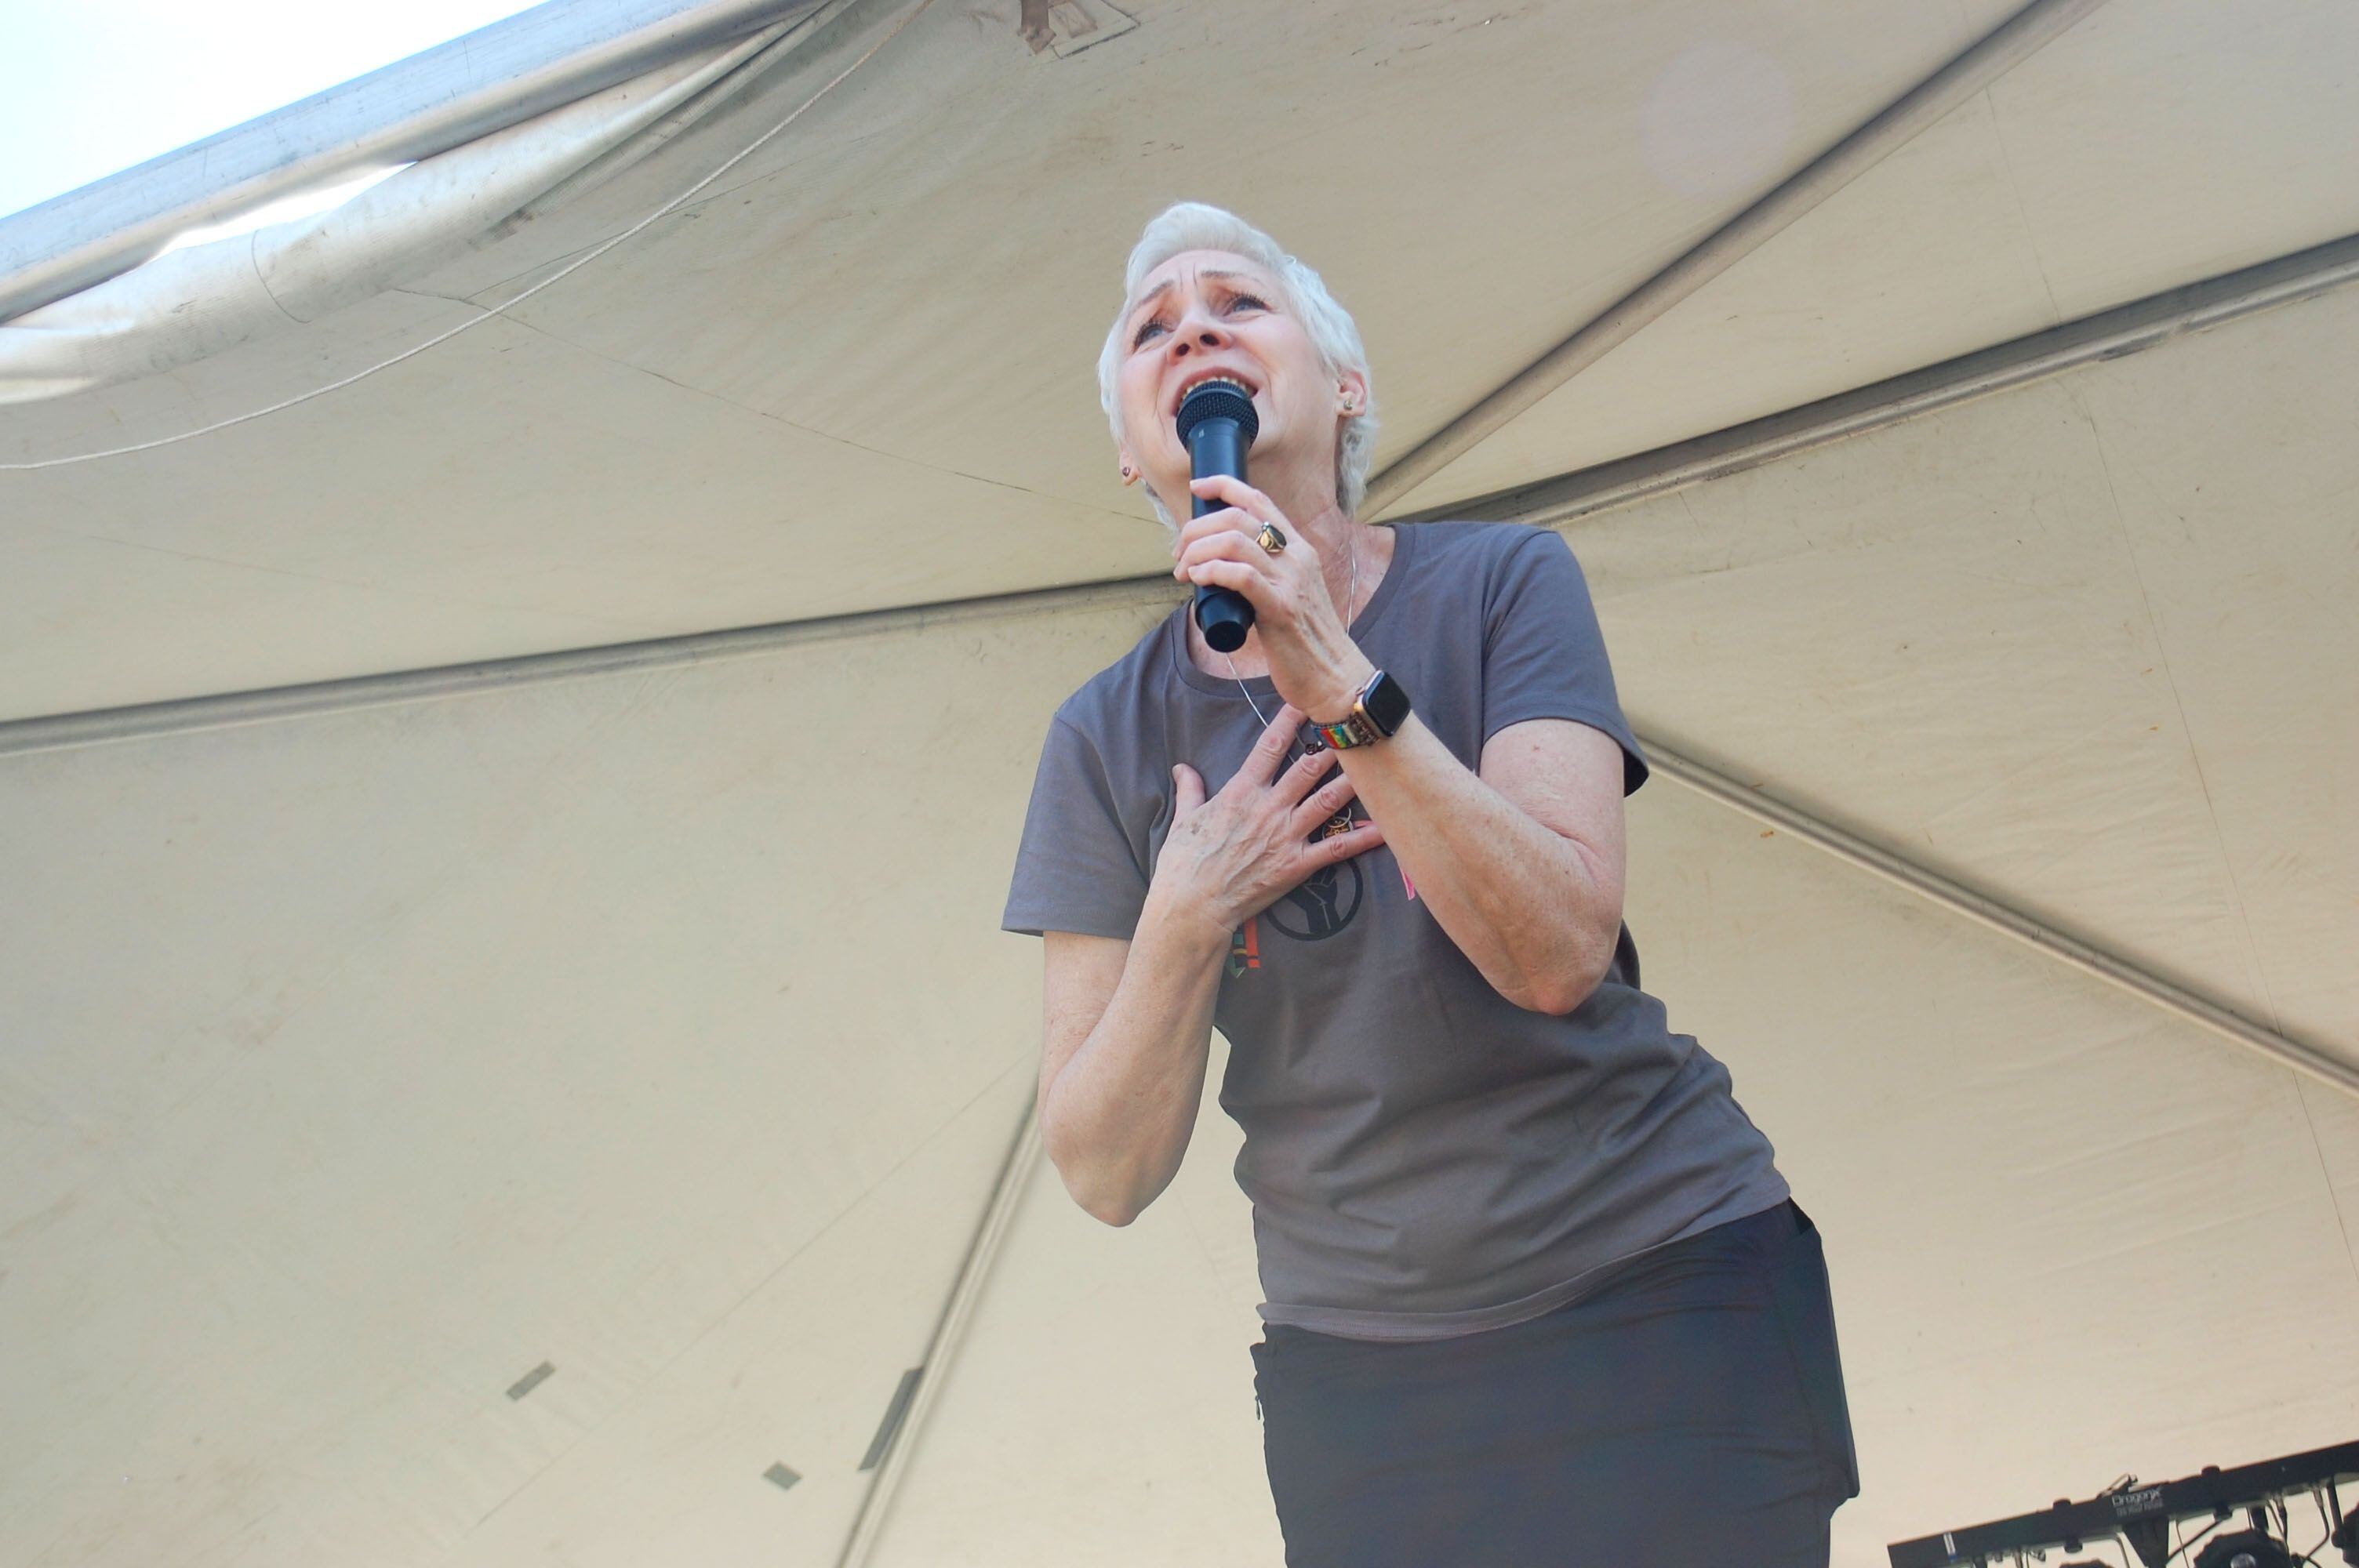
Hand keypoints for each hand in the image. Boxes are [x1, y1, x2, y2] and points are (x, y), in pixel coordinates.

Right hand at [1151, 704, 1386, 937]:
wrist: (1194, 905)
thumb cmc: (1184, 863)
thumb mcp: (1183, 820)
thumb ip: (1190, 790)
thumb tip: (1182, 768)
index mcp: (1241, 792)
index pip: (1270, 746)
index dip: (1290, 720)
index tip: (1306, 701)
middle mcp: (1269, 808)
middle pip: (1309, 767)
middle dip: (1332, 745)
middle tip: (1351, 728)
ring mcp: (1286, 836)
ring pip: (1328, 800)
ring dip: (1352, 781)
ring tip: (1373, 764)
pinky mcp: (1297, 865)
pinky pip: (1336, 849)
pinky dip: (1362, 838)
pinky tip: (1384, 828)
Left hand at [1172, 476, 1373, 717]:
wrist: (1334, 677)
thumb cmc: (1306, 641)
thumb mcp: (1289, 594)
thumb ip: (1266, 576)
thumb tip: (1223, 570)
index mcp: (1299, 549)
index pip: (1260, 501)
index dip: (1224, 485)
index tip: (1198, 487)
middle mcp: (1297, 557)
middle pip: (1238, 517)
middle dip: (1197, 528)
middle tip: (1179, 553)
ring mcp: (1290, 581)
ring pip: (1234, 541)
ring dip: (1197, 551)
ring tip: (1183, 570)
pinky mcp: (1281, 608)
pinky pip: (1240, 575)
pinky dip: (1211, 571)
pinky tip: (1197, 579)